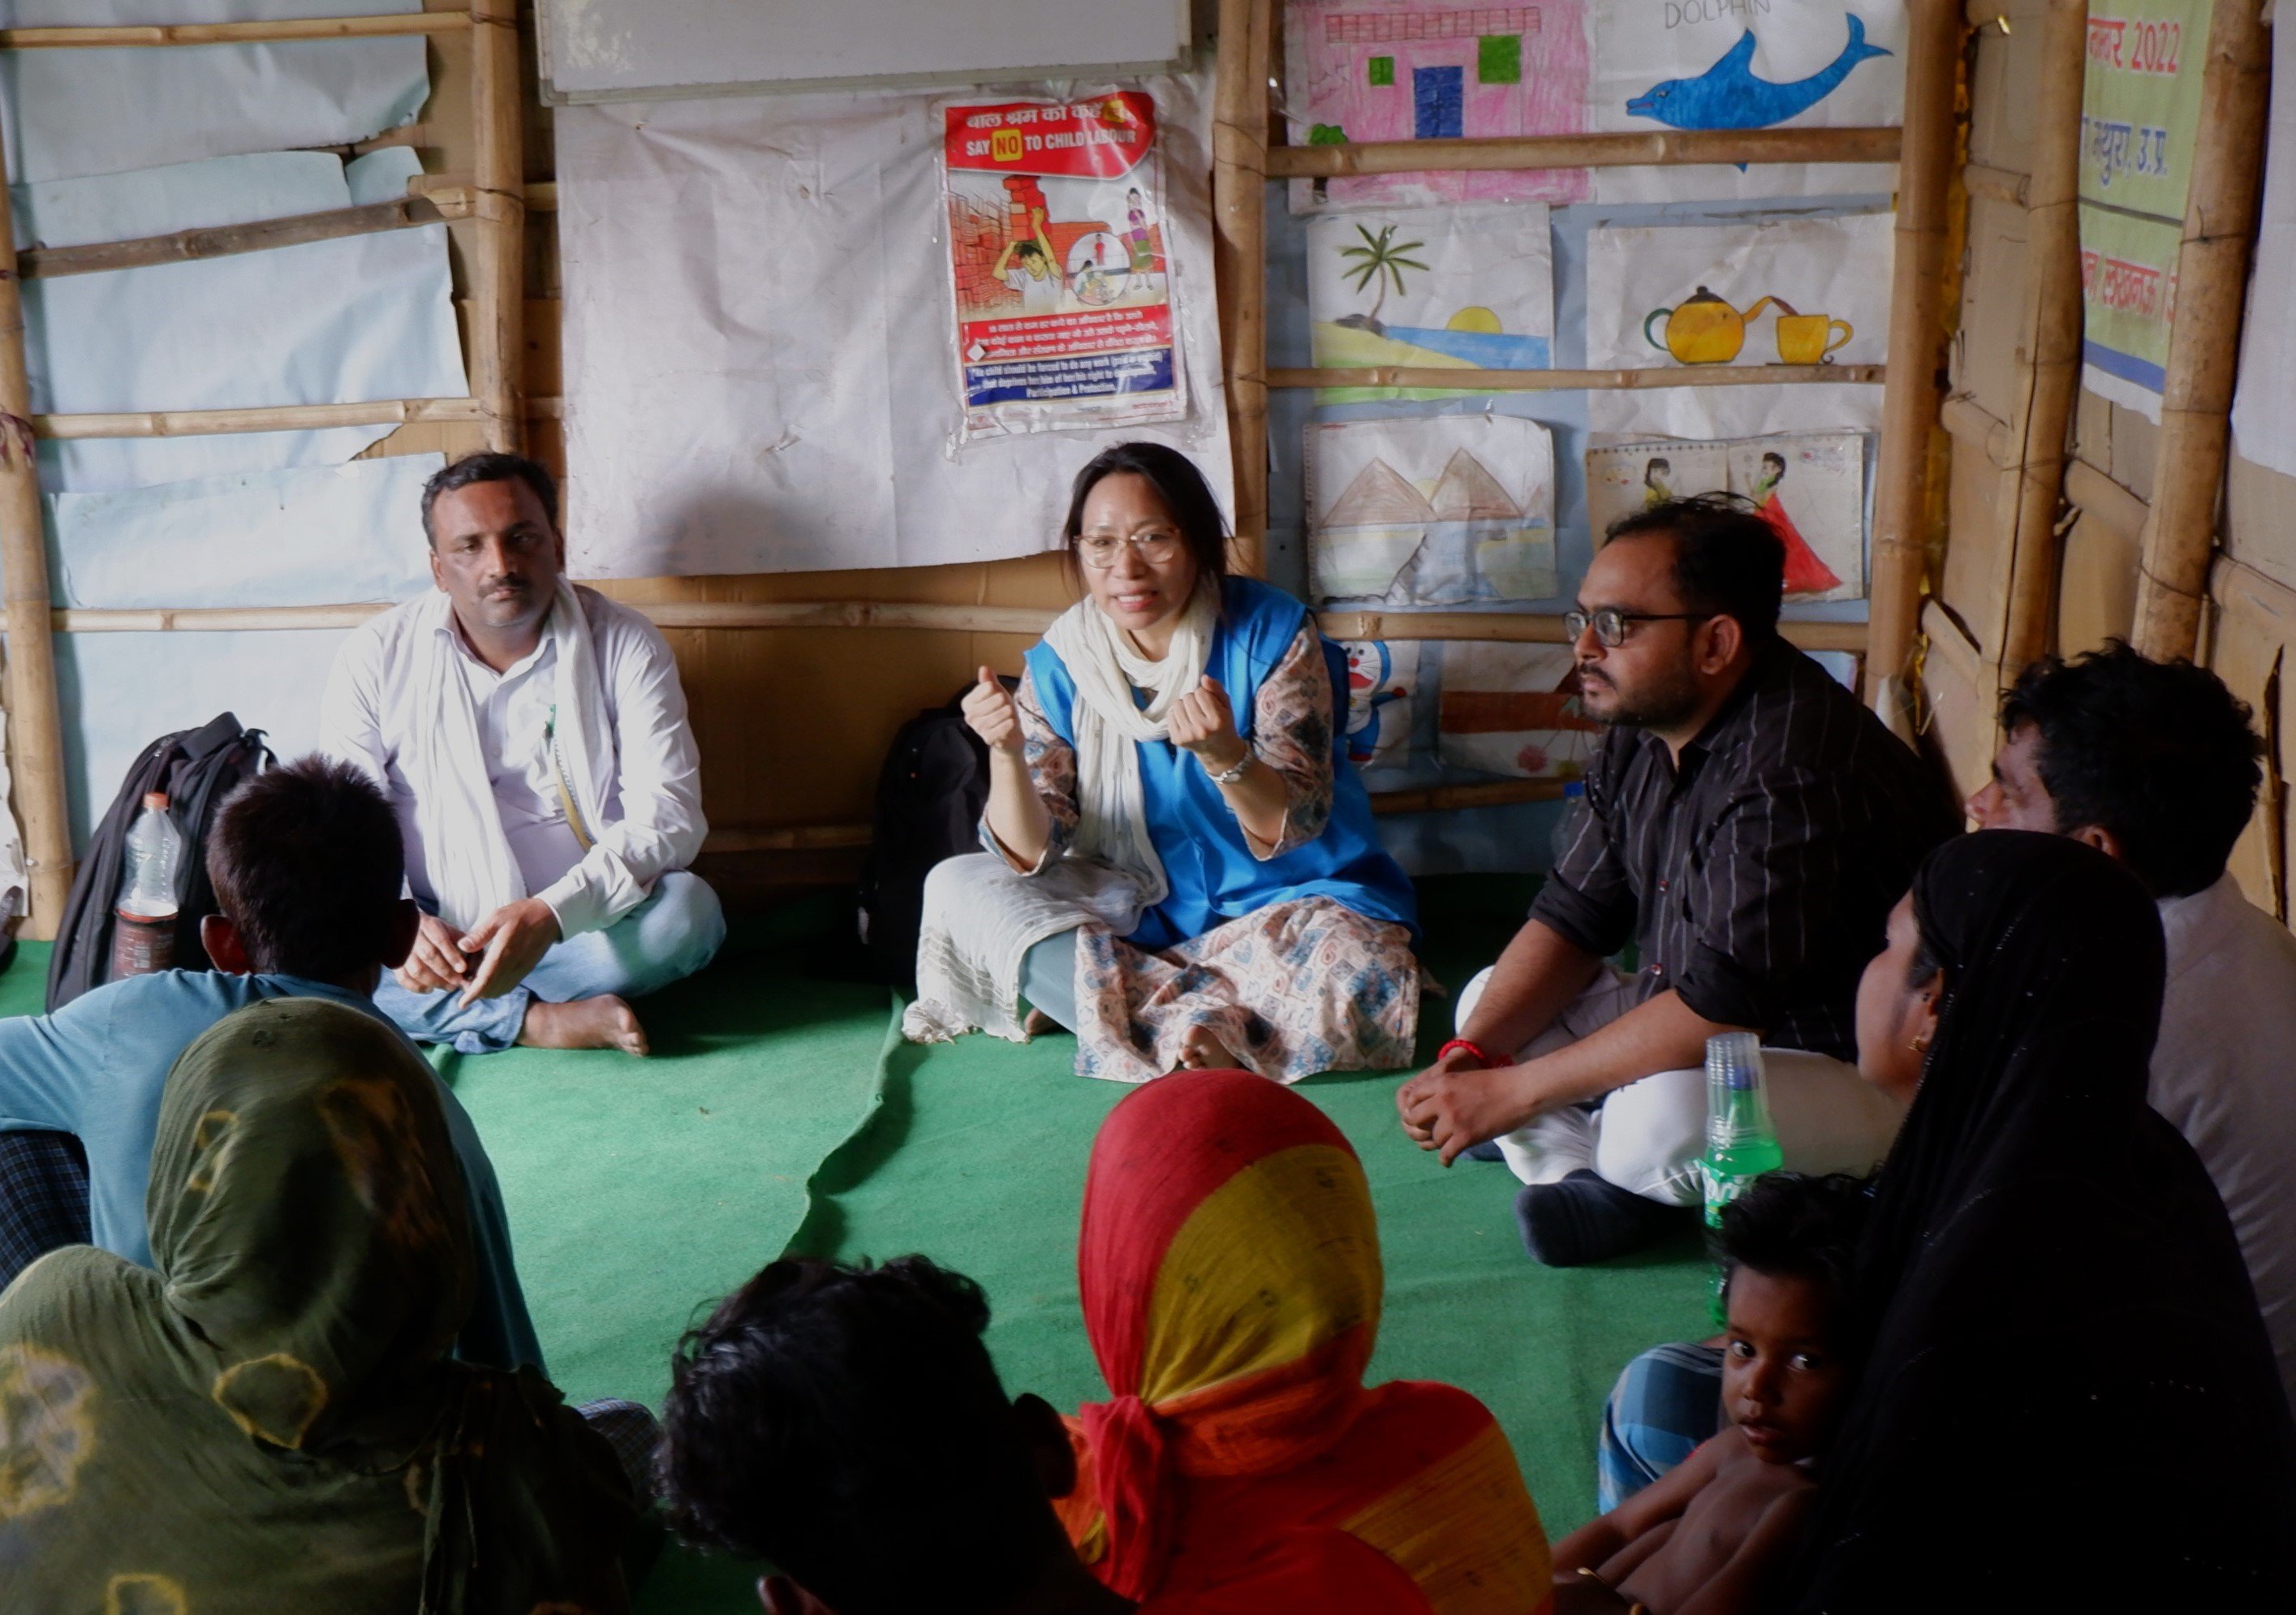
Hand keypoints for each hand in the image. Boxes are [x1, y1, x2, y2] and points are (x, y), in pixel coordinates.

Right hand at [395, 911, 473, 994]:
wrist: (408, 927)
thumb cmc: (436, 932)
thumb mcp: (450, 931)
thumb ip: (463, 944)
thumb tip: (474, 962)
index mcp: (429, 925)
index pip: (440, 940)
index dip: (452, 956)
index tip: (463, 969)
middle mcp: (413, 936)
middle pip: (428, 956)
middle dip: (446, 972)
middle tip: (458, 982)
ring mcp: (402, 950)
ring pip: (416, 970)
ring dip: (434, 982)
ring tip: (449, 987)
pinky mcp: (395, 963)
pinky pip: (404, 978)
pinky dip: (417, 987)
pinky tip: (430, 989)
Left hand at [456, 897, 561, 1005]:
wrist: (550, 917)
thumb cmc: (522, 914)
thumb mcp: (497, 917)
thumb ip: (480, 934)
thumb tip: (462, 947)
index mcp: (502, 953)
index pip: (486, 980)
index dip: (473, 994)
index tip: (462, 1004)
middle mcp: (512, 965)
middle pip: (492, 989)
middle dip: (476, 993)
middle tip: (464, 984)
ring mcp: (521, 969)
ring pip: (501, 989)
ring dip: (487, 991)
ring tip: (475, 983)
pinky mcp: (526, 969)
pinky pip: (510, 985)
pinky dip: (498, 988)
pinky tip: (491, 981)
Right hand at [962, 666, 1023, 755]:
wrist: (1009, 733)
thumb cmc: (1001, 709)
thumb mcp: (996, 693)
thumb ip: (989, 681)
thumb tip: (984, 668)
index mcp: (968, 702)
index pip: (984, 689)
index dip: (992, 689)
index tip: (996, 690)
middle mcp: (969, 716)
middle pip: (989, 703)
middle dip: (1000, 702)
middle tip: (1007, 703)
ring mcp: (978, 729)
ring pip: (994, 717)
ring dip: (1005, 713)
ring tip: (1010, 712)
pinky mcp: (987, 739)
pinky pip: (998, 731)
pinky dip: (1007, 725)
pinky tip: (1011, 722)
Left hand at [1168, 675, 1244, 771]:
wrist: (1219, 752)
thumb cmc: (1224, 724)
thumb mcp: (1226, 705)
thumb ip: (1217, 689)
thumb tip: (1203, 677)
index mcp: (1217, 720)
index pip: (1200, 692)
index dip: (1205, 695)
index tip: (1209, 704)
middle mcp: (1202, 729)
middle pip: (1188, 697)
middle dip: (1194, 700)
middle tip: (1201, 710)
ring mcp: (1188, 735)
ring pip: (1177, 704)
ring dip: (1184, 706)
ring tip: (1192, 715)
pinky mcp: (1177, 740)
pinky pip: (1170, 715)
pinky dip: (1176, 715)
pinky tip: (1185, 721)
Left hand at [1397, 1055, 1545, 1165]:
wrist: (1520, 1091)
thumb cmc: (1497, 1082)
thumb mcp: (1464, 1078)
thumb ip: (1446, 1089)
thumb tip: (1433, 1104)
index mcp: (1441, 1082)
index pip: (1413, 1098)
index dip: (1415, 1107)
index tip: (1422, 1115)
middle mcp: (1441, 1101)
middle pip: (1415, 1119)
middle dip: (1421, 1127)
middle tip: (1429, 1132)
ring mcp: (1452, 1120)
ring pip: (1433, 1138)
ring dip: (1440, 1142)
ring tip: (1448, 1144)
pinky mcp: (1465, 1137)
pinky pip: (1445, 1154)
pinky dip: (1445, 1159)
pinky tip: (1447, 1160)